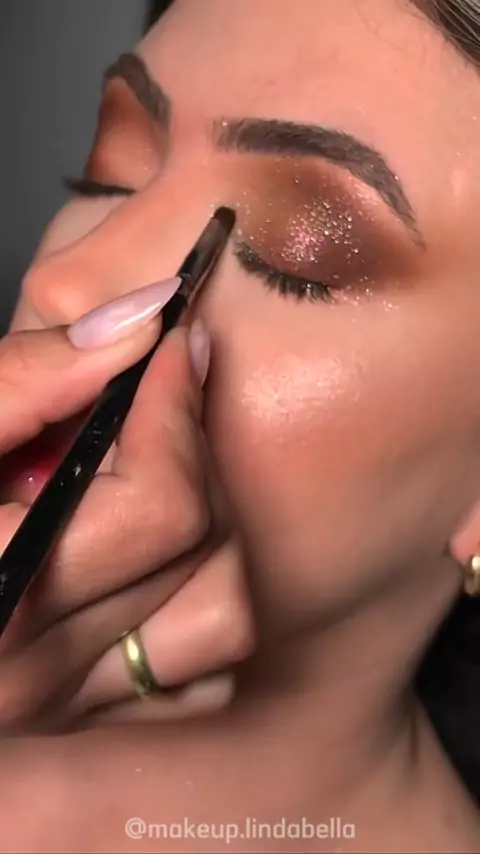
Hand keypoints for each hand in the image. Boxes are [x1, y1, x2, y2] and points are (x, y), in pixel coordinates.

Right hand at [0, 291, 253, 732]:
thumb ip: (28, 378)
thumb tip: (143, 320)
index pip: (160, 506)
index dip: (175, 411)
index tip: (171, 349)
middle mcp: (32, 674)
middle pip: (200, 550)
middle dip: (190, 454)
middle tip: (154, 404)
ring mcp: (62, 709)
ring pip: (221, 616)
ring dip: (208, 534)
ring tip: (146, 479)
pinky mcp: (80, 719)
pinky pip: (199, 673)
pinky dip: (192, 605)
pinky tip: (143, 555)